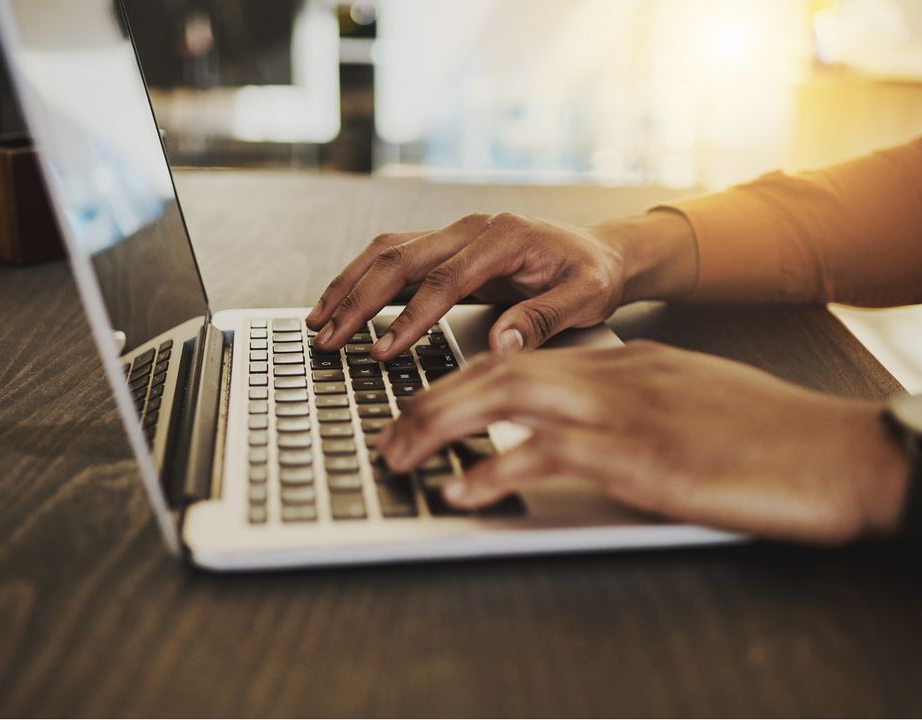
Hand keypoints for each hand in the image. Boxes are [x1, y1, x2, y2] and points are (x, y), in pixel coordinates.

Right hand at [305, 211, 697, 359]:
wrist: (602, 251)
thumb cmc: (594, 275)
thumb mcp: (586, 298)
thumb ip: (543, 318)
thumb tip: (502, 342)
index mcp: (504, 237)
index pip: (444, 280)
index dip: (410, 318)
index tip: (384, 350)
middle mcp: (473, 228)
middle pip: (401, 258)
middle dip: (359, 300)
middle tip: (330, 339)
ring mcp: (456, 233)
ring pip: (388, 252)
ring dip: (350, 285)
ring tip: (320, 322)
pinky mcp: (448, 246)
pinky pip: (396, 257)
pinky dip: (363, 279)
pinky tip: (342, 305)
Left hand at [378, 340, 904, 545]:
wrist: (844, 452)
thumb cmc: (775, 436)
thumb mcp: (693, 401)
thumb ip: (637, 401)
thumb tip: (586, 424)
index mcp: (628, 361)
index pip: (525, 358)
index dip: (463, 380)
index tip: (424, 403)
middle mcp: (618, 375)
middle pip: (500, 370)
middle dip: (432, 399)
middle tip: (389, 431)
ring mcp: (630, 413)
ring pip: (509, 401)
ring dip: (442, 427)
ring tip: (399, 455)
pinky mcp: (646, 458)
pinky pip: (550, 456)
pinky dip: (496, 470)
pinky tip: (463, 488)